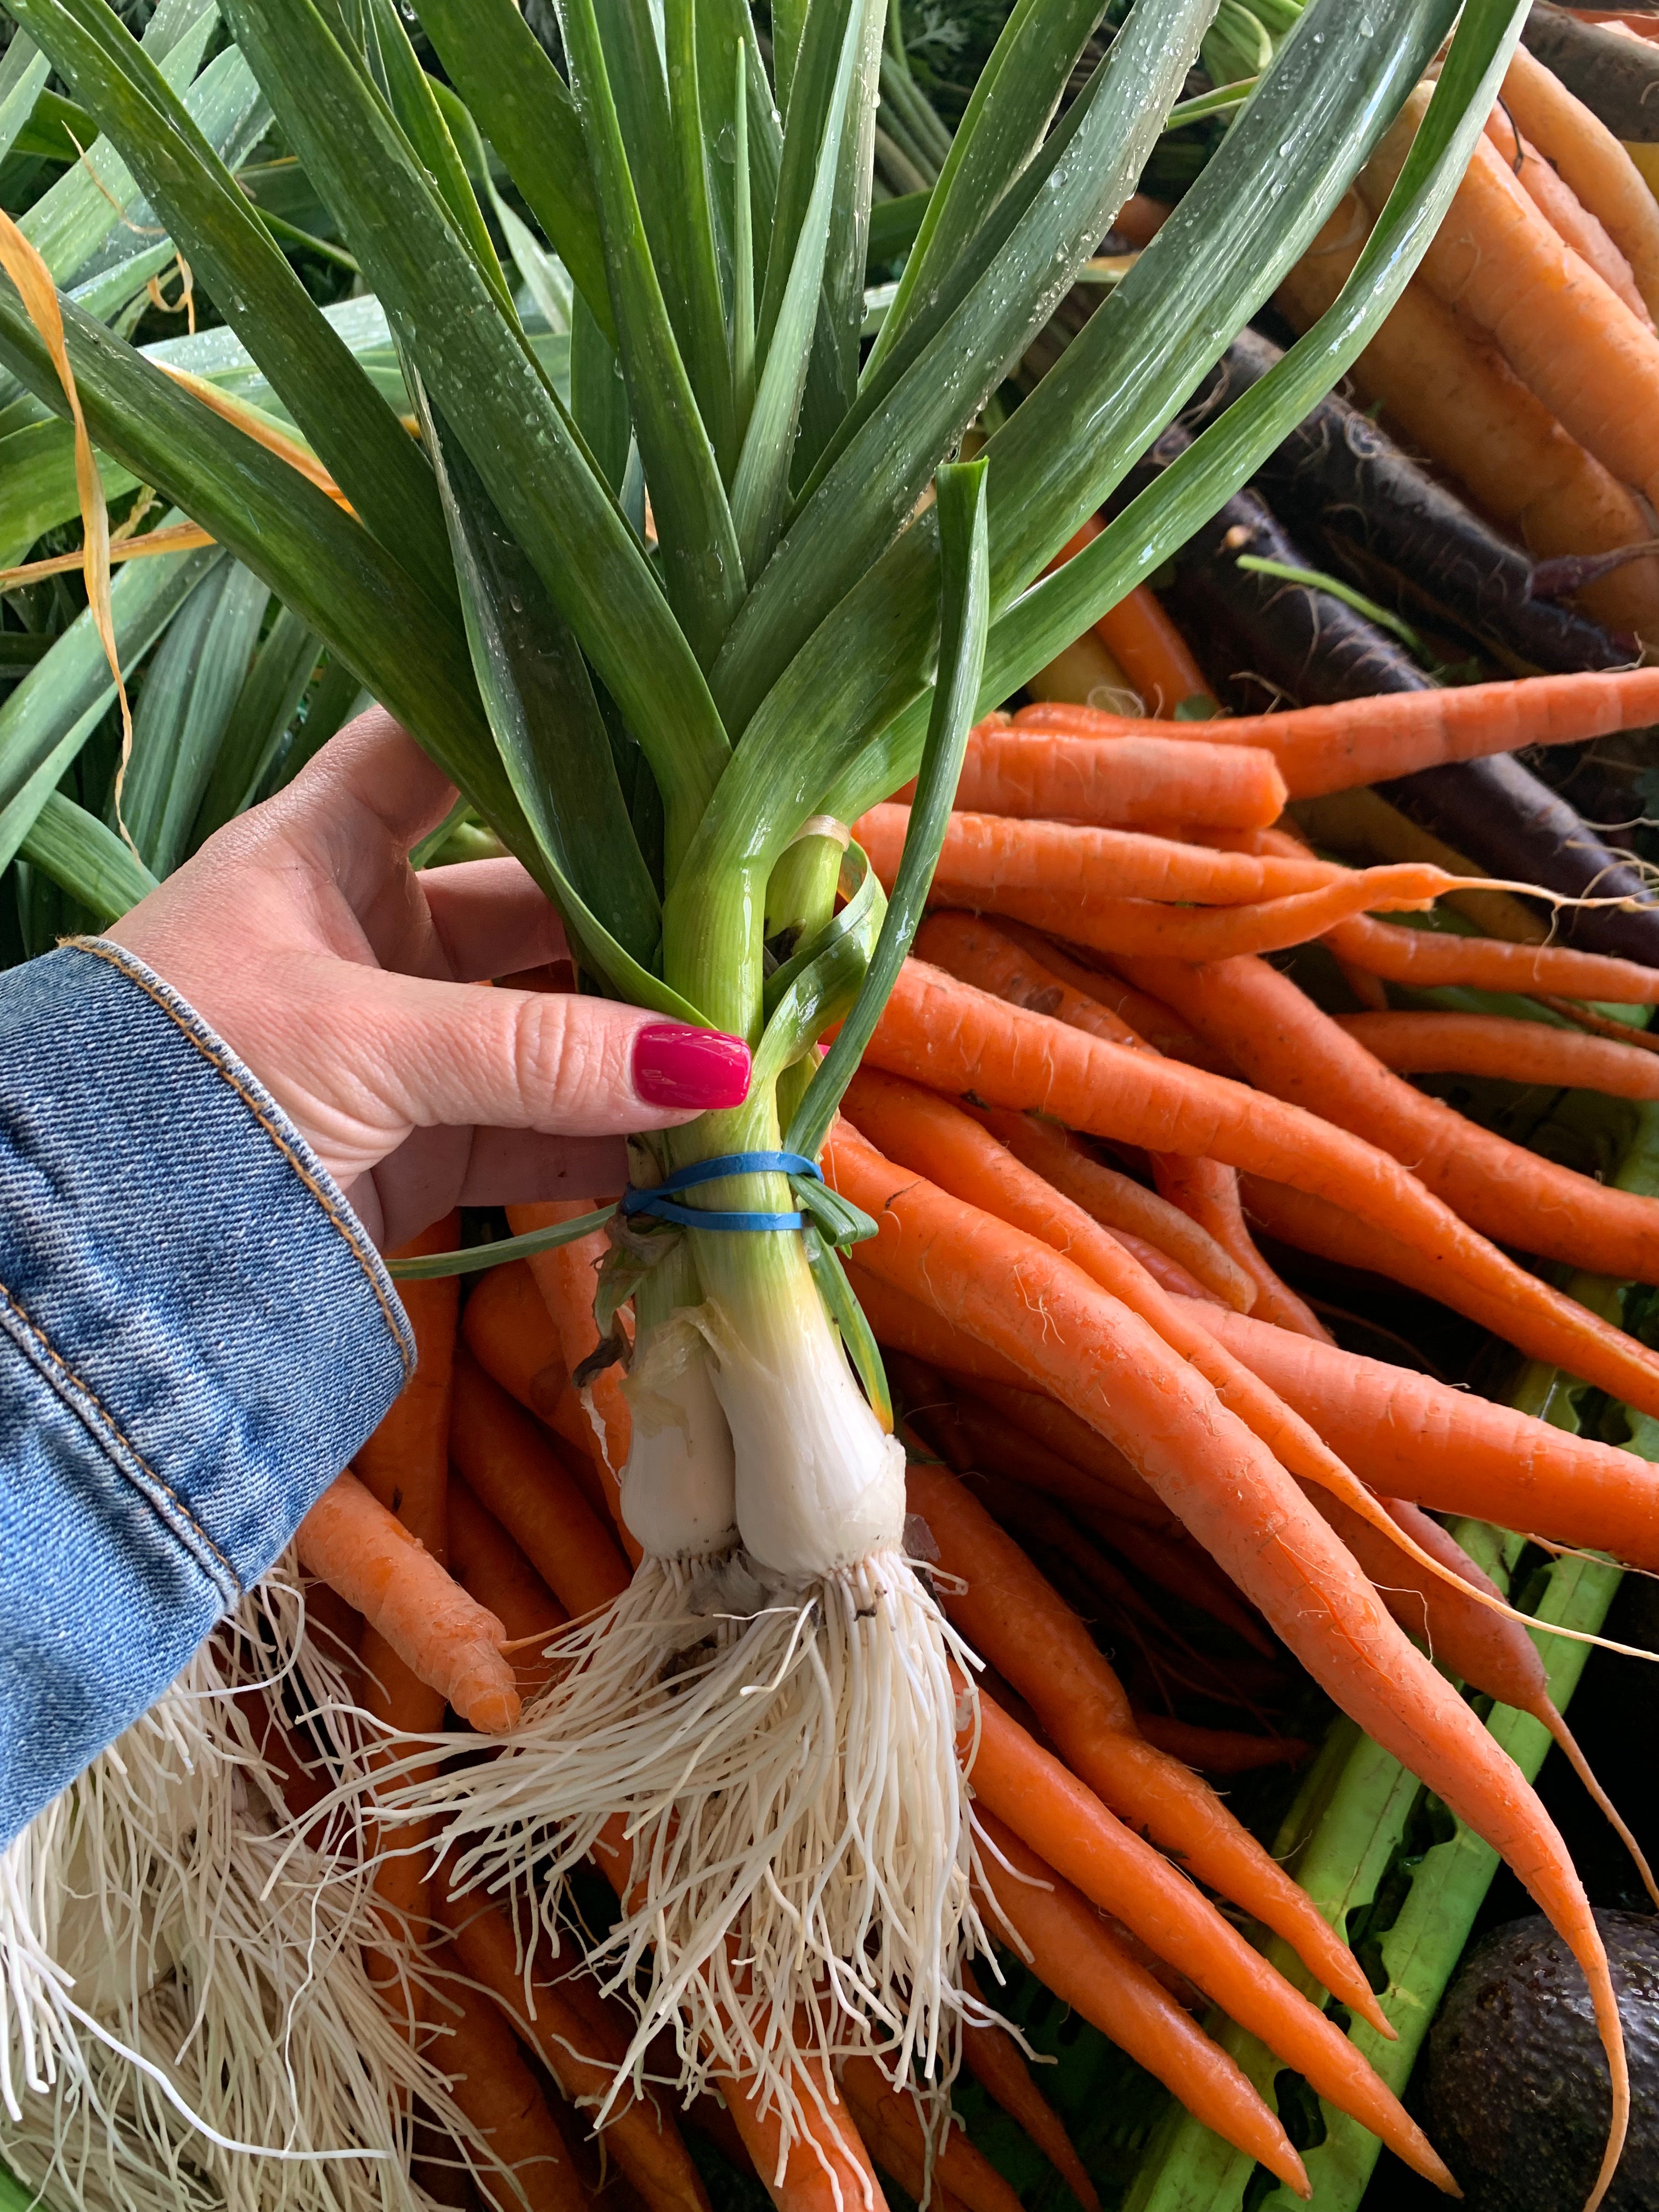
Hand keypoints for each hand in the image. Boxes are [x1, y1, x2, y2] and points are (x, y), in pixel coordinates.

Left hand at [108, 709, 750, 1249]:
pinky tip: (702, 1146)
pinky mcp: (423, 1149)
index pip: (435, 746)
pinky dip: (617, 1149)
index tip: (653, 720)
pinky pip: (543, 1134)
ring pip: (553, 1027)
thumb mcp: (364, 1041)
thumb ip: (539, 1051)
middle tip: (761, 925)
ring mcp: (404, 1045)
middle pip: (534, 903)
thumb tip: (720, 1064)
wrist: (91, 1264)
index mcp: (321, 849)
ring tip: (757, 1047)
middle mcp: (371, 932)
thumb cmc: (194, 1083)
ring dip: (644, 1048)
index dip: (532, 723)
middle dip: (640, 925)